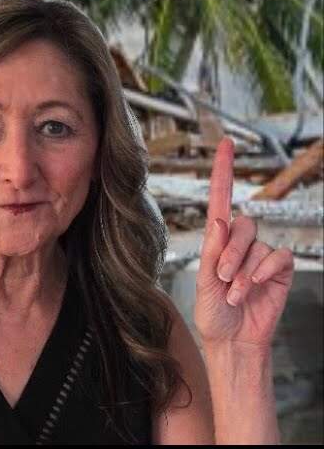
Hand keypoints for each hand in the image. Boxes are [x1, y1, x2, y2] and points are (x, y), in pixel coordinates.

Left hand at [195, 136, 294, 349]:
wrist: (232, 339)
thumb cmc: (213, 312)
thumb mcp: (204, 282)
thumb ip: (212, 251)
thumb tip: (220, 221)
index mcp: (216, 240)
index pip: (220, 199)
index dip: (223, 171)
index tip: (226, 143)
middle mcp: (239, 242)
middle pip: (242, 224)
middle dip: (231, 252)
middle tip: (222, 278)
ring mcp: (260, 255)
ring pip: (258, 243)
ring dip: (243, 270)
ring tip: (235, 293)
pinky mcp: (279, 269)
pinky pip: (278, 256)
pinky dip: (264, 272)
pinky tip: (253, 288)